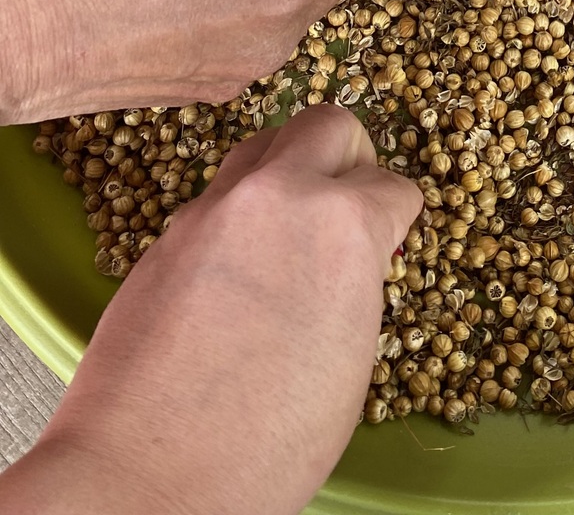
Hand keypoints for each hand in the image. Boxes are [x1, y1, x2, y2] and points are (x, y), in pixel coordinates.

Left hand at [0, 105, 422, 514]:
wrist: (148, 474)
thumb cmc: (262, 442)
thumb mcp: (350, 361)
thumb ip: (357, 284)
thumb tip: (351, 264)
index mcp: (344, 226)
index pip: (393, 186)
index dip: (398, 219)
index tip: (392, 239)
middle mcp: (280, 197)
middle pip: (328, 125)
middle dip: (351, 157)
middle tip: (349, 200)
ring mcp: (216, 209)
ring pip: (266, 143)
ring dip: (290, 169)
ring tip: (293, 221)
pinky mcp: (168, 233)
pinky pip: (219, 192)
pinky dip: (242, 210)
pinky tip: (241, 265)